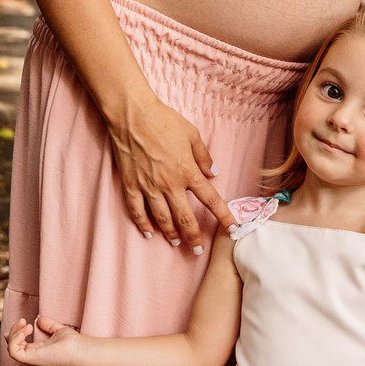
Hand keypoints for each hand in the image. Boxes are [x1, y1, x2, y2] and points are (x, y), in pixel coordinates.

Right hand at [8, 314, 85, 365]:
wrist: (78, 347)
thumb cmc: (72, 342)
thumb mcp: (58, 330)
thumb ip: (48, 325)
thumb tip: (38, 319)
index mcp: (37, 350)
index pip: (18, 345)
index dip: (14, 335)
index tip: (20, 321)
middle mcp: (32, 355)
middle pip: (12, 346)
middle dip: (13, 331)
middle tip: (23, 321)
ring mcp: (31, 358)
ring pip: (11, 349)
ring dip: (14, 334)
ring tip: (27, 326)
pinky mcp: (31, 359)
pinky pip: (14, 352)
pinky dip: (14, 340)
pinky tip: (25, 331)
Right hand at [109, 92, 233, 249]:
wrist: (132, 115)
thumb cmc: (163, 120)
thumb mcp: (192, 134)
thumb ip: (204, 156)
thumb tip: (213, 172)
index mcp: (188, 172)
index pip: (211, 200)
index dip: (223, 217)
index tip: (232, 230)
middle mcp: (170, 184)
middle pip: (185, 218)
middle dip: (193, 237)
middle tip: (197, 250)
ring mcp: (149, 187)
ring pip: (162, 218)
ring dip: (170, 233)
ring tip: (175, 243)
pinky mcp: (131, 185)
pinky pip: (137, 210)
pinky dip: (143, 224)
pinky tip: (148, 233)